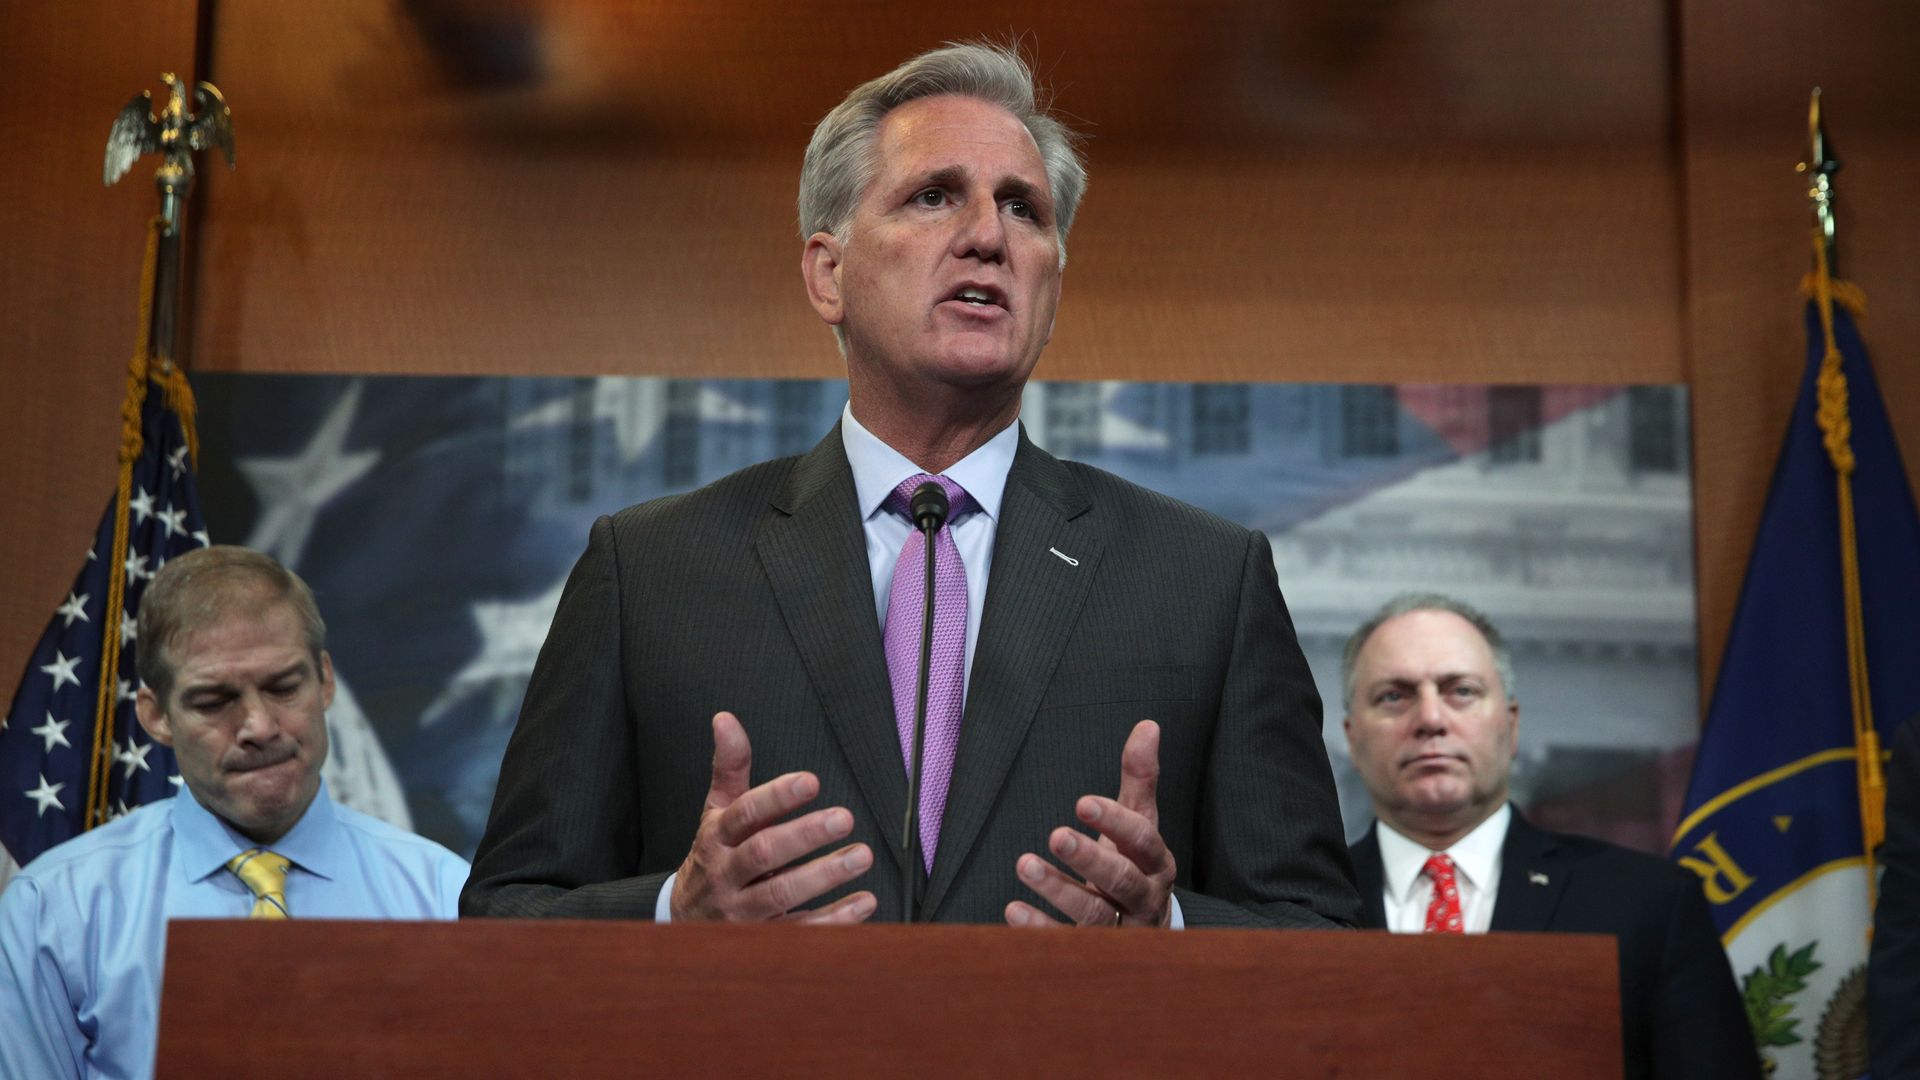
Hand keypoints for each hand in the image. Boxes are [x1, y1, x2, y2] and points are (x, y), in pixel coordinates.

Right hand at [669, 712, 876, 922]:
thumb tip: (725, 718)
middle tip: (845, 818)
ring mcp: (741, 911)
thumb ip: (729, 767)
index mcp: (716, 837)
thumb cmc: (714, 855)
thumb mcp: (716, 811)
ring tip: (861, 856)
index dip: (775, 797)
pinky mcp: (761, 939)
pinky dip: (833, 920)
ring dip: (823, 876)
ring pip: (780, 895)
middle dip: (804, 836)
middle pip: (763, 853)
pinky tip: (864, 902)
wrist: (686, 921)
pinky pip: (799, 932)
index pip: (744, 814)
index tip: (810, 781)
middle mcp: (726, 873)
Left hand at [1005, 720, 1175, 928]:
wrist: (1145, 932)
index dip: (1115, 822)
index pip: (1142, 839)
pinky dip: (1041, 929)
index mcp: (1156, 862)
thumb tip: (1148, 725)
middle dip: (1090, 859)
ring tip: (1024, 863)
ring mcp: (1121, 931)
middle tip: (1056, 835)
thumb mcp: (1140, 823)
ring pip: (1094, 914)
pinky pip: (1067, 945)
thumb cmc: (1135, 865)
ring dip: (1059, 891)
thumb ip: (1140, 779)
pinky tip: (1012, 910)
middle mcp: (1144, 897)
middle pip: (1122, 880)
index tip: (1082, 803)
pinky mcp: (1095, 954)